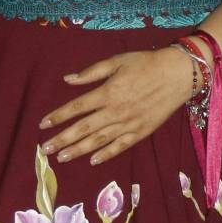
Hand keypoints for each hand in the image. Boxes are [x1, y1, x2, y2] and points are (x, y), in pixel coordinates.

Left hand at [39, 47, 194, 164]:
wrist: (178, 74)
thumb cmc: (146, 63)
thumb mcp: (117, 61)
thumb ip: (92, 72)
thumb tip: (68, 79)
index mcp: (107, 92)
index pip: (76, 108)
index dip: (58, 116)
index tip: (43, 124)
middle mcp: (114, 111)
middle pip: (83, 129)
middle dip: (62, 140)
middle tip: (45, 150)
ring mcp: (128, 124)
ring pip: (98, 141)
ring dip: (77, 150)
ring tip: (61, 158)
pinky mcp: (141, 132)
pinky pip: (120, 146)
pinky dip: (105, 154)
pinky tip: (92, 161)